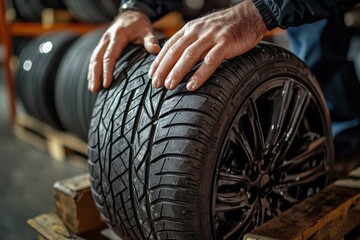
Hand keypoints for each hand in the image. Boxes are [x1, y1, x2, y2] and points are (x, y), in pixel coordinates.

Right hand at [88, 10, 160, 91]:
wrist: (131, 14)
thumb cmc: (140, 24)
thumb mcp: (147, 30)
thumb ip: (151, 40)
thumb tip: (156, 50)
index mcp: (118, 36)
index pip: (110, 56)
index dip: (107, 70)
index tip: (107, 84)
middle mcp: (107, 38)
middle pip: (97, 58)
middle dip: (95, 75)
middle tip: (95, 90)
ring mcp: (103, 41)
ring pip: (94, 58)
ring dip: (92, 73)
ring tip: (92, 88)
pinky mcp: (102, 44)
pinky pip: (95, 57)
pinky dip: (92, 68)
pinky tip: (92, 79)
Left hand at [148, 0, 267, 90]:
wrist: (249, 16)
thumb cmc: (225, 27)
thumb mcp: (203, 30)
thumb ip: (190, 41)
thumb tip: (176, 59)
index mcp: (190, 29)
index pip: (169, 46)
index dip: (158, 61)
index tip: (151, 75)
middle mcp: (197, 31)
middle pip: (175, 51)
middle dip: (163, 69)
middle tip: (156, 84)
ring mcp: (211, 37)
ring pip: (189, 56)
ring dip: (177, 72)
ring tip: (169, 85)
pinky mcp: (225, 43)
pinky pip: (210, 60)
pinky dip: (200, 74)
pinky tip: (192, 85)